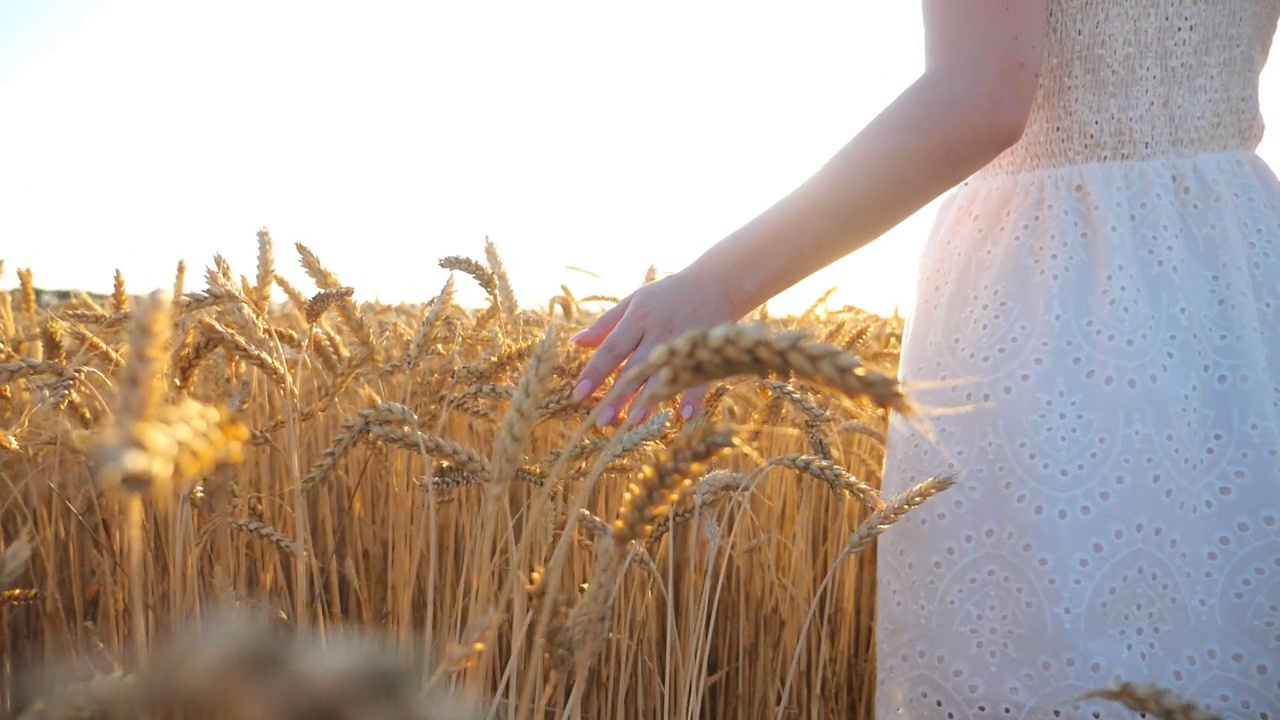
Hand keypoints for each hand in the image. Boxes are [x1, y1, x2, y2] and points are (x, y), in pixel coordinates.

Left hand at [570, 265, 741, 427]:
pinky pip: (699, 375)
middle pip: (635, 367)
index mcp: (637, 318)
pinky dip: (693, 395)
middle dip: (618, 395)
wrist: (717, 281)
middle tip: (602, 422)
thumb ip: (606, 324)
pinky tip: (684, 415)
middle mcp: (658, 331)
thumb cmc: (668, 294)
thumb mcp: (634, 301)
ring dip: (649, 399)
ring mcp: (683, 341)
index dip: (595, 372)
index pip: (611, 349)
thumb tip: (575, 342)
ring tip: (635, 421)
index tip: (578, 394)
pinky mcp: (707, 348)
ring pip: (663, 374)